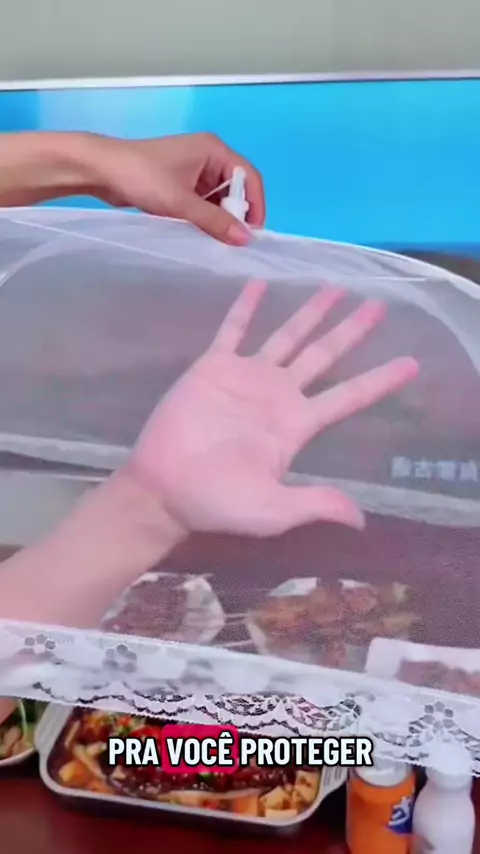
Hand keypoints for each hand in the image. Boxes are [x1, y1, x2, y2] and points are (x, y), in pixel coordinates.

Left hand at [85, 132, 264, 244]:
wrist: (101, 170)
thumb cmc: (143, 177)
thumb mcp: (181, 202)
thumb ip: (214, 221)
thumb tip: (245, 240)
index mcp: (214, 150)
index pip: (249, 177)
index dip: (255, 206)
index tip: (251, 234)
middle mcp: (208, 158)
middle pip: (236, 189)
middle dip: (236, 214)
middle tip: (233, 241)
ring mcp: (193, 171)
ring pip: (219, 199)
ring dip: (219, 218)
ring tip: (217, 242)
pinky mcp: (180, 184)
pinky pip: (203, 203)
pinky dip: (205, 218)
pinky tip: (202, 234)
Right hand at [128, 283, 417, 536]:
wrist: (163, 489)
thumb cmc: (217, 502)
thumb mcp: (273, 511)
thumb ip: (315, 504)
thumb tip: (360, 520)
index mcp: (297, 425)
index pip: (348, 397)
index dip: (379, 380)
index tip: (411, 364)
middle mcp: (278, 396)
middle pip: (324, 356)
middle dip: (351, 332)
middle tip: (379, 306)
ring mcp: (246, 378)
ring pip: (287, 337)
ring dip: (310, 313)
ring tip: (335, 289)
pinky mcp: (213, 368)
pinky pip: (233, 330)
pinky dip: (246, 308)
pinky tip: (260, 284)